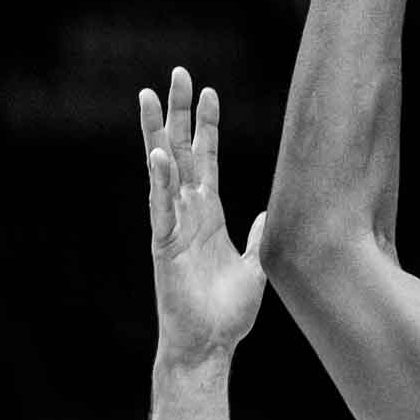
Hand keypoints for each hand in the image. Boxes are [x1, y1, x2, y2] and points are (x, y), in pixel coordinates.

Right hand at [141, 69, 266, 362]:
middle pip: (182, 151)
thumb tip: (271, 212)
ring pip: (162, 171)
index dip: (208, 125)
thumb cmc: (228, 311)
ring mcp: (173, 226)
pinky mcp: (164, 247)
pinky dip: (159, 181)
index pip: (207, 159)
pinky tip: (158, 154)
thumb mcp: (256, 264)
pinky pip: (160, 208)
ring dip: (156, 134)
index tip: (209, 91)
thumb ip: (260, 235)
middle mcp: (188, 213)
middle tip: (176, 74)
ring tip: (148, 97)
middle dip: (178, 113)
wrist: (211, 345)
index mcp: (209, 214)